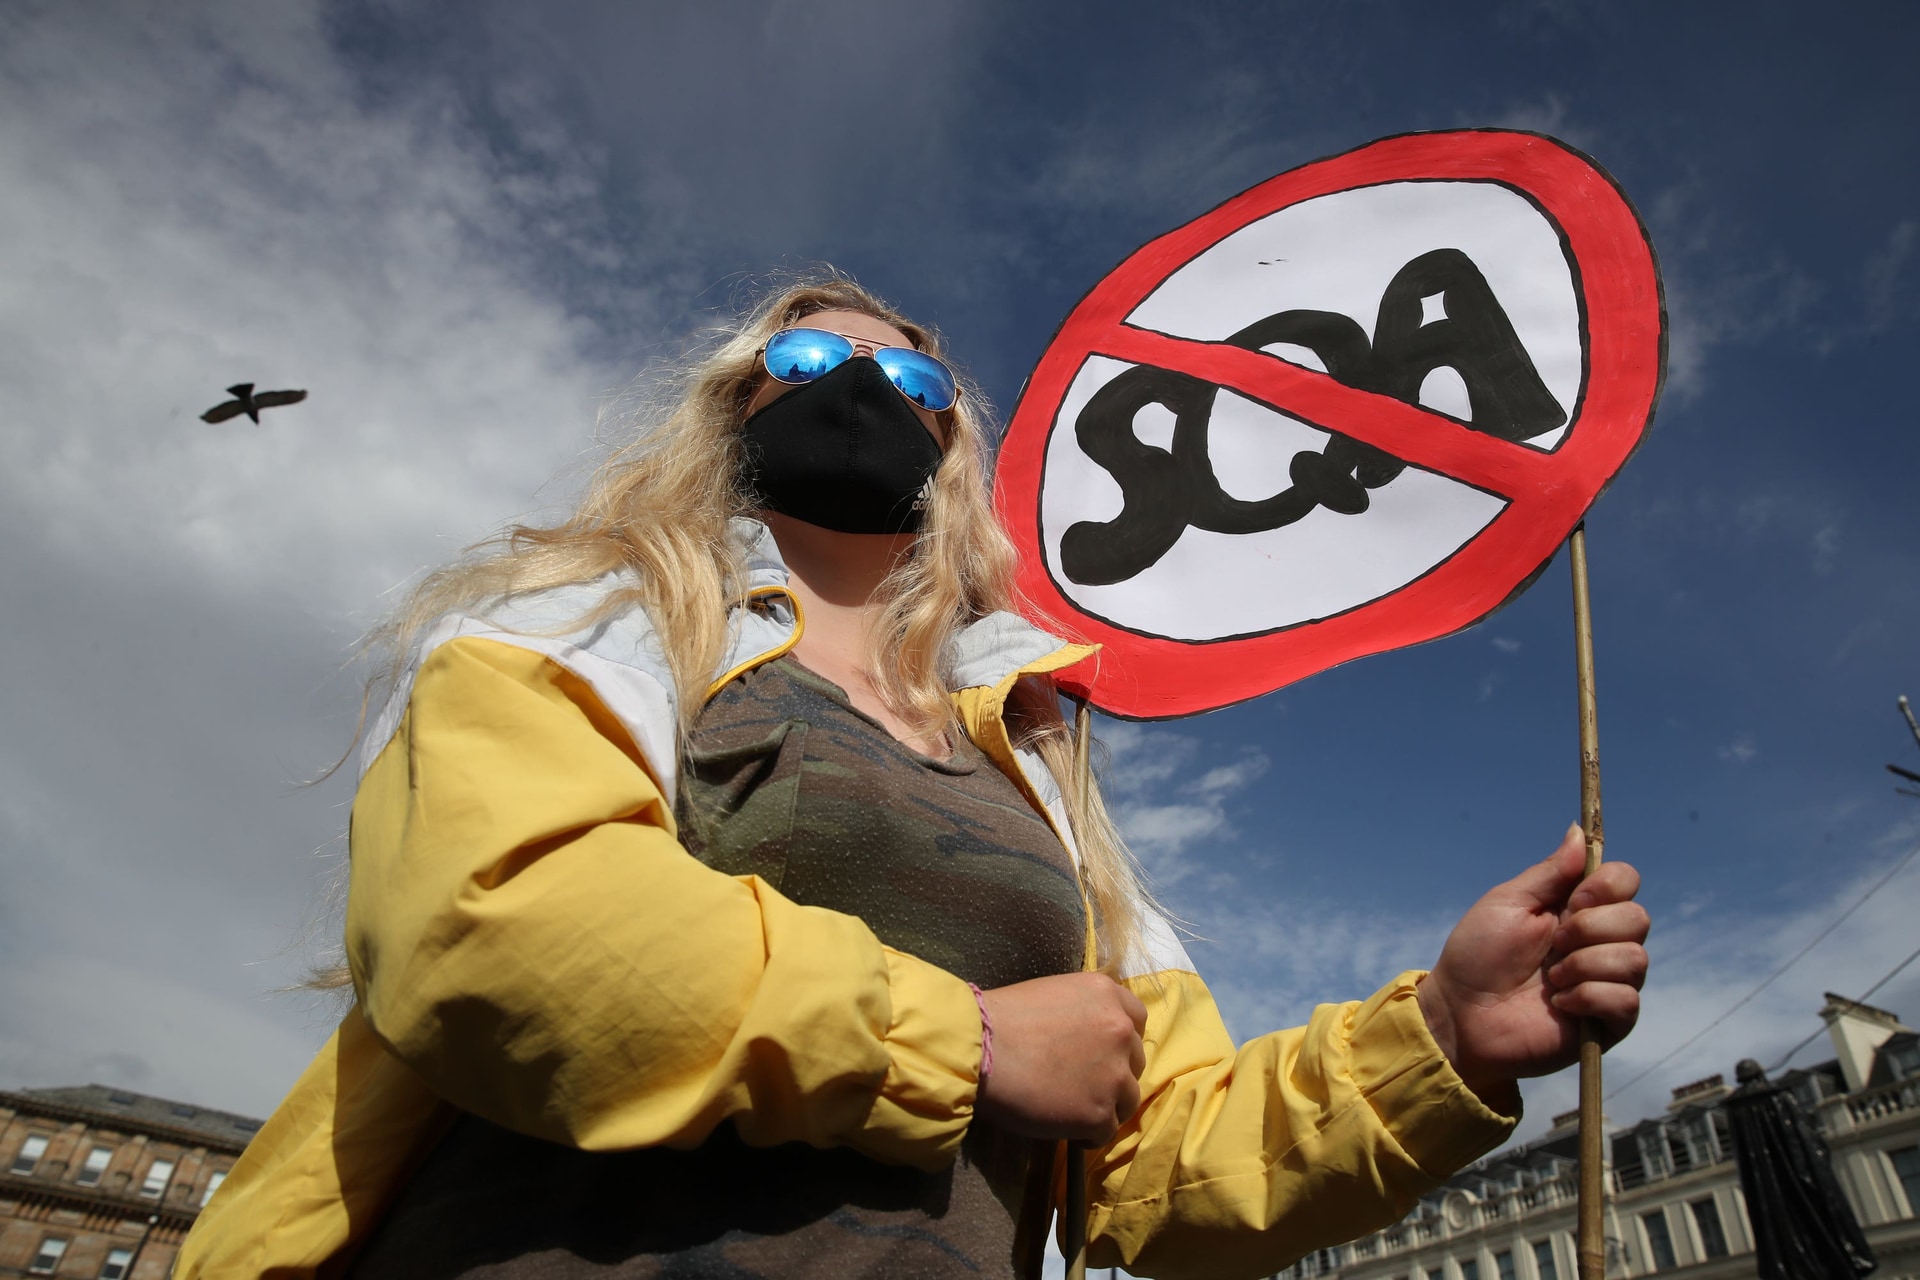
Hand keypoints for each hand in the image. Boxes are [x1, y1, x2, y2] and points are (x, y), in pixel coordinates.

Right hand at [974, 972, 1147, 1144]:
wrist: (978, 1051)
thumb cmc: (1002, 1019)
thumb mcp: (1053, 994)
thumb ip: (1084, 1012)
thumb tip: (1090, 1037)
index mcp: (1106, 995)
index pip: (1137, 1019)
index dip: (1121, 1039)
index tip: (1103, 1052)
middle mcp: (1120, 1031)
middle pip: (1135, 1062)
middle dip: (1114, 1073)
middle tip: (1083, 1083)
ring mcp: (1114, 1075)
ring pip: (1127, 1099)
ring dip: (1105, 1105)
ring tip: (1073, 1110)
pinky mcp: (1100, 1113)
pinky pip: (1106, 1131)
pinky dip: (1088, 1134)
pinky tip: (1066, 1129)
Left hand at [1416, 823, 1649, 1107]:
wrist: (1461, 1014)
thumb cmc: (1477, 956)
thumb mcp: (1509, 902)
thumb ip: (1550, 872)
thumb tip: (1580, 831)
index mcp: (1577, 909)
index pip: (1626, 880)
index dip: (1607, 886)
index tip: (1572, 900)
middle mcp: (1600, 942)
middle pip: (1638, 918)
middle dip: (1590, 929)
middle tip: (1553, 945)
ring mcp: (1607, 981)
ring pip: (1636, 959)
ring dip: (1584, 966)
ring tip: (1550, 979)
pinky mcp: (1608, 1021)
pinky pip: (1626, 1000)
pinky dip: (1587, 998)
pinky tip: (1558, 1004)